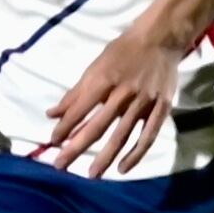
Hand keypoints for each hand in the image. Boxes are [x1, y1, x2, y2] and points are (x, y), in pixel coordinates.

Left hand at [34, 19, 178, 175]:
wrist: (161, 38)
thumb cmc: (123, 51)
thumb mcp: (96, 65)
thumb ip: (75, 93)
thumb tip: (52, 114)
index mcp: (104, 79)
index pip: (80, 109)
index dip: (65, 127)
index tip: (53, 142)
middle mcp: (123, 92)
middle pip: (98, 126)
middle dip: (77, 147)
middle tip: (61, 165)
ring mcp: (144, 102)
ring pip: (122, 135)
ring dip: (105, 157)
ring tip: (92, 174)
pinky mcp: (161, 108)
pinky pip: (147, 136)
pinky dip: (135, 154)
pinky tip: (122, 168)